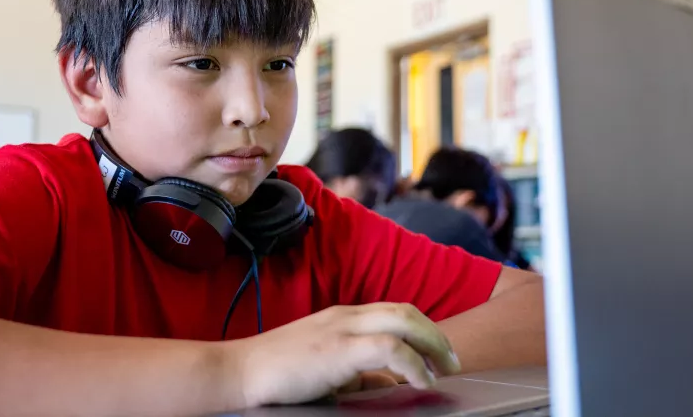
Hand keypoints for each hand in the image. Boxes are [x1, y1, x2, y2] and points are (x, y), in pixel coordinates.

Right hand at [229, 303, 461, 407]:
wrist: (240, 372)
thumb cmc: (278, 374)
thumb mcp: (326, 370)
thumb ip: (358, 373)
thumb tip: (389, 382)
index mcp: (342, 316)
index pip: (394, 311)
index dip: (423, 330)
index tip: (439, 355)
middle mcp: (345, 315)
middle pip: (405, 310)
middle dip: (436, 335)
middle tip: (452, 361)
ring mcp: (342, 328)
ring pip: (402, 321)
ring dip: (431, 344)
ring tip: (444, 369)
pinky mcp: (338, 349)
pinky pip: (389, 349)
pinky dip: (412, 363)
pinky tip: (420, 380)